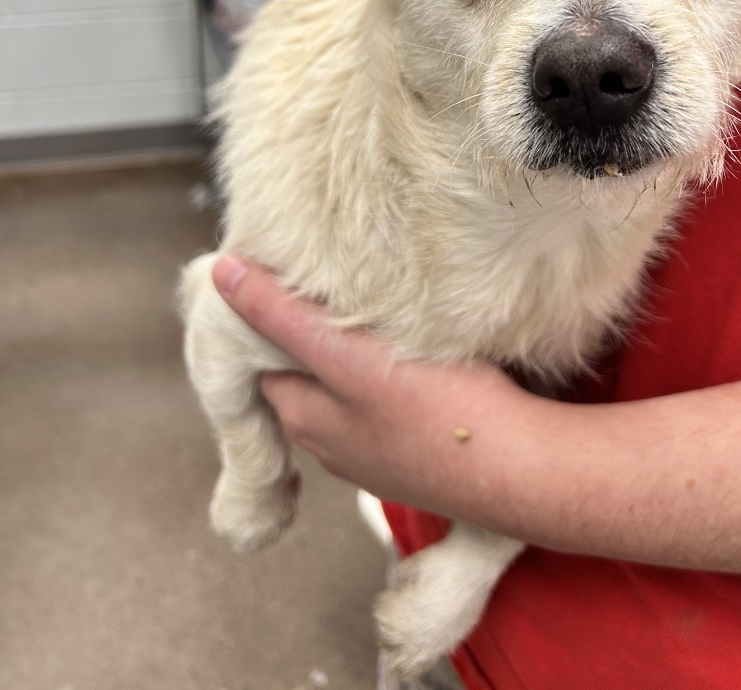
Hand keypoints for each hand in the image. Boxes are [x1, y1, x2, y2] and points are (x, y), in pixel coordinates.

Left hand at [211, 256, 528, 513]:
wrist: (518, 467)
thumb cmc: (435, 409)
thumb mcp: (347, 354)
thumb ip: (283, 317)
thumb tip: (221, 275)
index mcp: (304, 419)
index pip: (264, 361)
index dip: (270, 320)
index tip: (291, 282)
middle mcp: (333, 445)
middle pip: (308, 378)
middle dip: (316, 338)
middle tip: (341, 291)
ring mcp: (378, 457)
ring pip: (350, 395)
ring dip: (356, 362)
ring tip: (381, 320)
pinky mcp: (419, 457)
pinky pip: (390, 412)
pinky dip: (391, 385)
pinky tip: (420, 366)